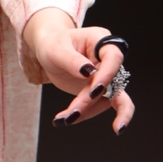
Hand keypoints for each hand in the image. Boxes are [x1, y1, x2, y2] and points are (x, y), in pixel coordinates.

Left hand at [22, 8, 134, 133]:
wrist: (50, 51)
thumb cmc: (54, 44)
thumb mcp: (57, 49)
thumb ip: (72, 60)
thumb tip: (88, 72)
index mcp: (102, 41)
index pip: (113, 57)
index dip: (107, 75)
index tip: (95, 90)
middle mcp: (108, 60)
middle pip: (111, 83)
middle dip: (91, 101)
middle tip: (73, 114)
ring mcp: (106, 77)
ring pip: (109, 100)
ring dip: (87, 112)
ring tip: (63, 119)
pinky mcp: (100, 91)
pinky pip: (101, 106)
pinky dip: (86, 115)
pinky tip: (66, 120)